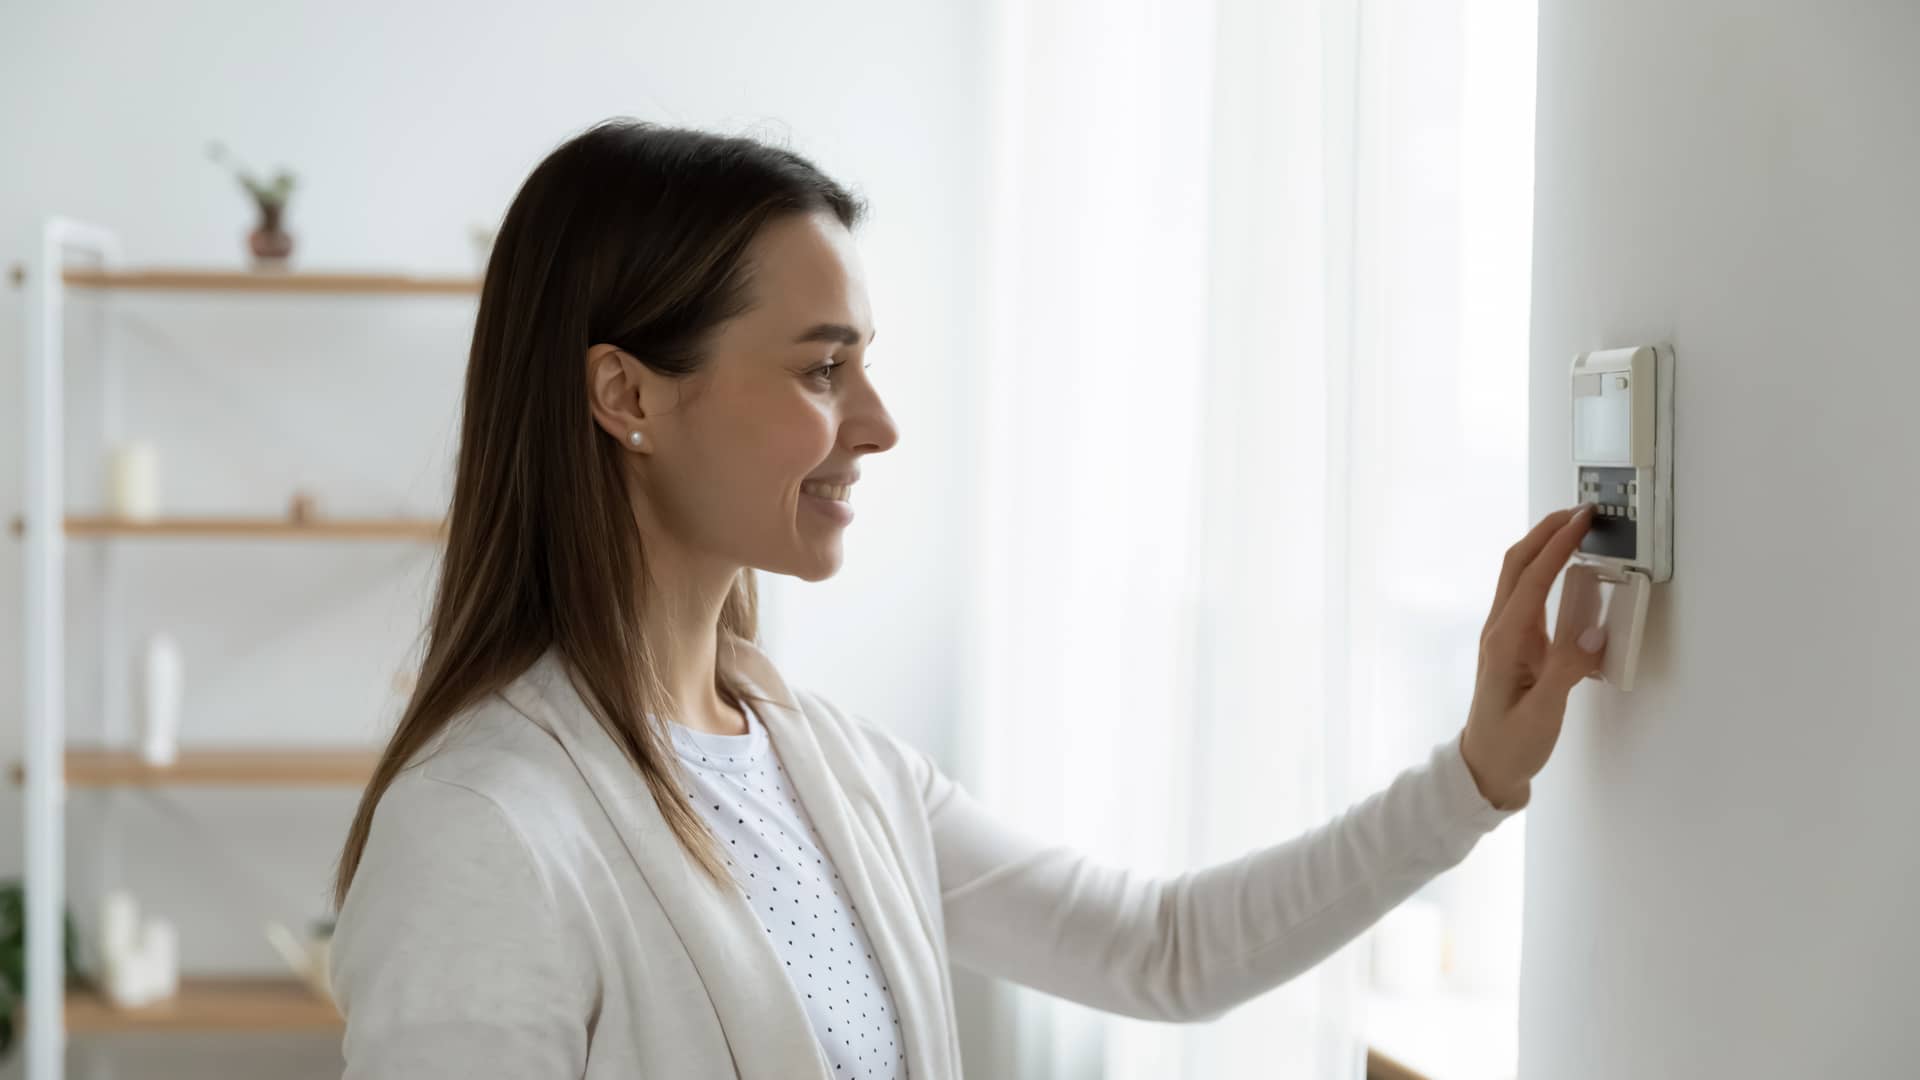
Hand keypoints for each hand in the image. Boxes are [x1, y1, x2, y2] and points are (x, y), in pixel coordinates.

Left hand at [1459, 505, 1606, 810]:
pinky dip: (1546, 572)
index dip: (1557, 545)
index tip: (1581, 520)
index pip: (1531, 580)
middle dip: (1546, 531)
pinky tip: (1568, 570)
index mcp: (1504, 642)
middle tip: (1581, 510)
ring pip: (1520, 576)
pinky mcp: (1513, 643)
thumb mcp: (1543, 714)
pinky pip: (1529, 595)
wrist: (1485, 766)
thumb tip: (1593, 634)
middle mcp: (1499, 630)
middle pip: (1517, 564)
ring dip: (1545, 546)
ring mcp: (1503, 635)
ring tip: (1576, 528)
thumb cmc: (1511, 744)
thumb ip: (1566, 672)